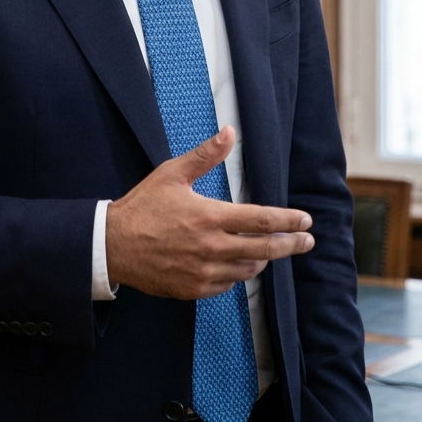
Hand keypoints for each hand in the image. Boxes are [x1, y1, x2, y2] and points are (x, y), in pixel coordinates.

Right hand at [105, 126, 313, 299]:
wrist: (113, 245)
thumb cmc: (143, 206)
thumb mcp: (172, 173)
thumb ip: (205, 155)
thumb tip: (230, 132)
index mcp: (209, 217)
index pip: (261, 220)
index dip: (288, 220)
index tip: (305, 220)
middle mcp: (211, 248)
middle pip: (264, 250)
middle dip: (291, 245)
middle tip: (308, 241)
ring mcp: (203, 272)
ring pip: (248, 270)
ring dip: (263, 259)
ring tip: (271, 250)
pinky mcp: (193, 289)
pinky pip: (227, 284)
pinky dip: (238, 273)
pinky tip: (239, 264)